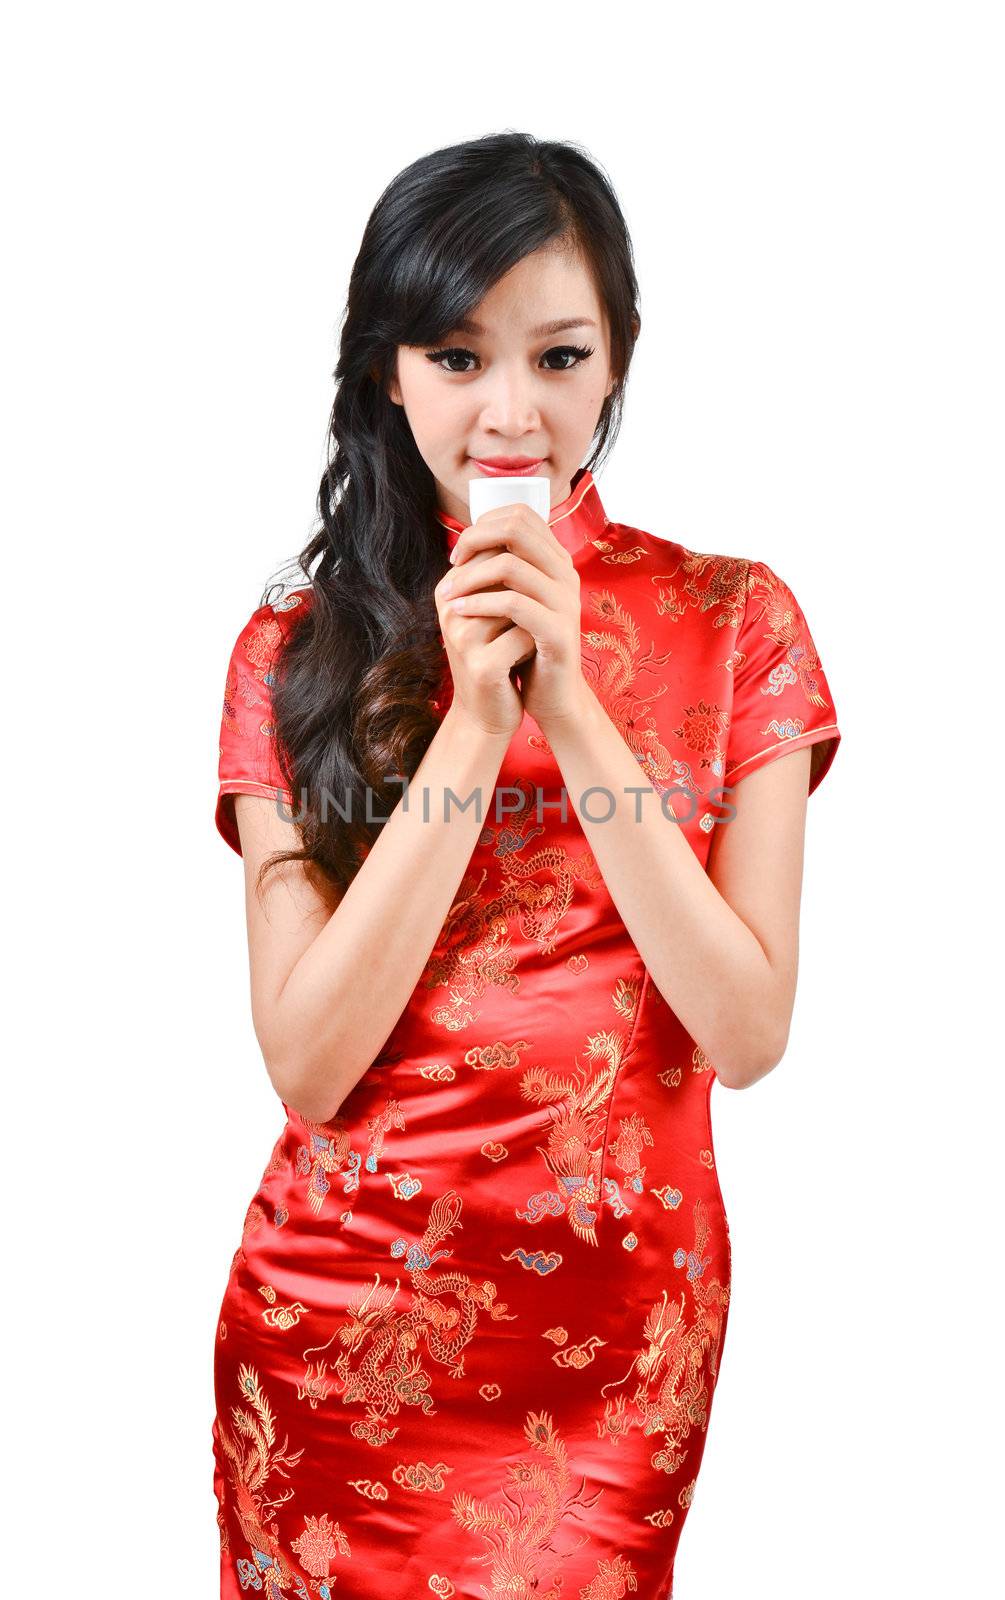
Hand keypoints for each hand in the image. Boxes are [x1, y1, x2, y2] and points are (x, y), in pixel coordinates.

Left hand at [440, 502, 588, 731]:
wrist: (553, 696)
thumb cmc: (529, 647)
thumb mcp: (517, 602)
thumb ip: (506, 572)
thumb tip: (469, 540)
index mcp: (557, 562)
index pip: (520, 516)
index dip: (482, 525)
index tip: (459, 553)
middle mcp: (566, 575)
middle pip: (516, 530)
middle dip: (473, 541)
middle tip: (451, 564)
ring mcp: (566, 602)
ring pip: (512, 566)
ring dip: (470, 576)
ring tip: (448, 594)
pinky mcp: (559, 632)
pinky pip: (515, 604)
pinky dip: (481, 604)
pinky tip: (461, 612)